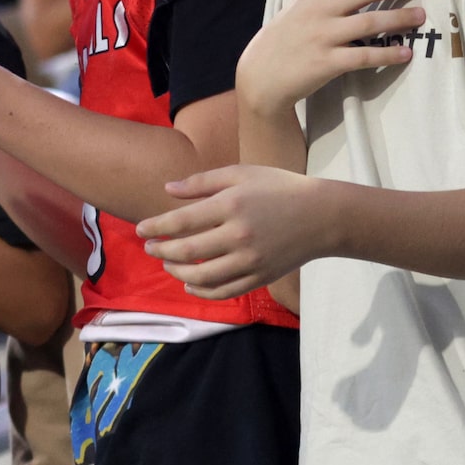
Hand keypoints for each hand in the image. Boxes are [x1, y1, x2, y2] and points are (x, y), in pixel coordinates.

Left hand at [137, 165, 329, 298]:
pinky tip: (190, 284)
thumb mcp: (242, 173)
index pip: (181, 221)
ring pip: (202, 277)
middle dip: (161, 250)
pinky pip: (224, 291)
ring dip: (177, 273)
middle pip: (187, 251)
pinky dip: (202, 291)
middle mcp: (239, 235)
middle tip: (150, 247)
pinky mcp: (260, 277)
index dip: (156, 227)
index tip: (140, 229)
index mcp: (232, 205)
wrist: (323, 216)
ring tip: (168, 263)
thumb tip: (168, 190)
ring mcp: (250, 261)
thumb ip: (203, 182)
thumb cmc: (280, 187)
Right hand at [235, 0, 423, 112]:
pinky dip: (388, 54)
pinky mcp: (327, 62)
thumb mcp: (299, 4)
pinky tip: (405, 53)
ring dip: (399, 19)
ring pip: (370, 22)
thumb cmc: (284, 37)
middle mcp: (320, 10)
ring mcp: (323, 36)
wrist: (261, 73)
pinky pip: (365, 56)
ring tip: (421, 18)